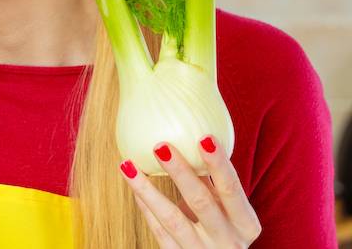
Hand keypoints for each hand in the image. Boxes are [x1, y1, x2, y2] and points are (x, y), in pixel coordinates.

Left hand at [119, 135, 261, 247]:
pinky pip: (158, 231)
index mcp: (246, 223)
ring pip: (172, 219)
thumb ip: (214, 183)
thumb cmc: (226, 230)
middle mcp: (228, 240)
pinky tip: (132, 185)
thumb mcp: (230, 211)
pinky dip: (145, 207)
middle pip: (201, 202)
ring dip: (148, 190)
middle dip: (181, 172)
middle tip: (160, 146)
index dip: (219, 164)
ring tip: (128, 165)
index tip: (204, 136)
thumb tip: (193, 138)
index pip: (232, 189)